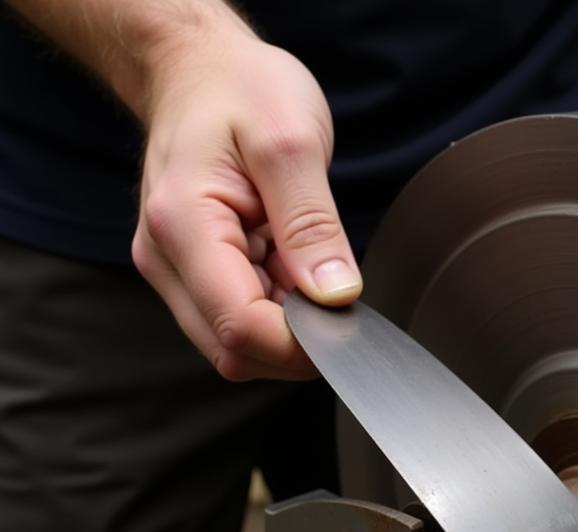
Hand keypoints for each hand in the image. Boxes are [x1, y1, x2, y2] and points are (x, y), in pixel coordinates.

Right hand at [132, 16, 359, 379]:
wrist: (197, 68)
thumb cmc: (240, 89)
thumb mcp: (292, 141)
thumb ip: (313, 224)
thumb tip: (335, 296)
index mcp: (184, 225)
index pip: (239, 327)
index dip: (300, 343)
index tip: (345, 321)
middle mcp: (166, 260)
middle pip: (234, 350)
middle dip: (294, 340)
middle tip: (328, 286)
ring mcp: (174, 272)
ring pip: (236, 346)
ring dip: (285, 326)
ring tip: (301, 261)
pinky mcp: (190, 276)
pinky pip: (238, 321)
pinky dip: (276, 311)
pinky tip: (288, 266)